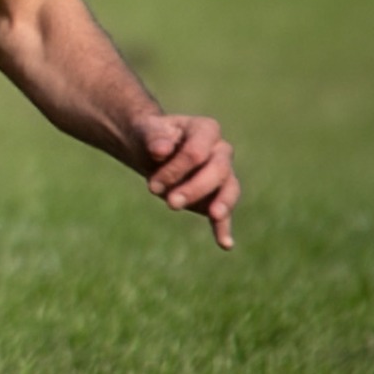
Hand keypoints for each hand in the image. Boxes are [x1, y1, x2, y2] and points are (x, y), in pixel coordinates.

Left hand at [139, 113, 239, 249]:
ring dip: (218, 205)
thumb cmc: (148, 137)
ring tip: (214, 216)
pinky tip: (225, 244)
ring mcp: (222, 174)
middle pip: (217, 171)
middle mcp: (220, 151)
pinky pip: (224, 213)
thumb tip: (161, 150)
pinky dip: (224, 228)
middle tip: (170, 203)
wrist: (148, 149)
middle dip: (194, 188)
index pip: (197, 152)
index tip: (151, 185)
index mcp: (205, 129)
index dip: (176, 168)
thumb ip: (153, 137)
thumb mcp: (145, 131)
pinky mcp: (215, 196)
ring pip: (229, 190)